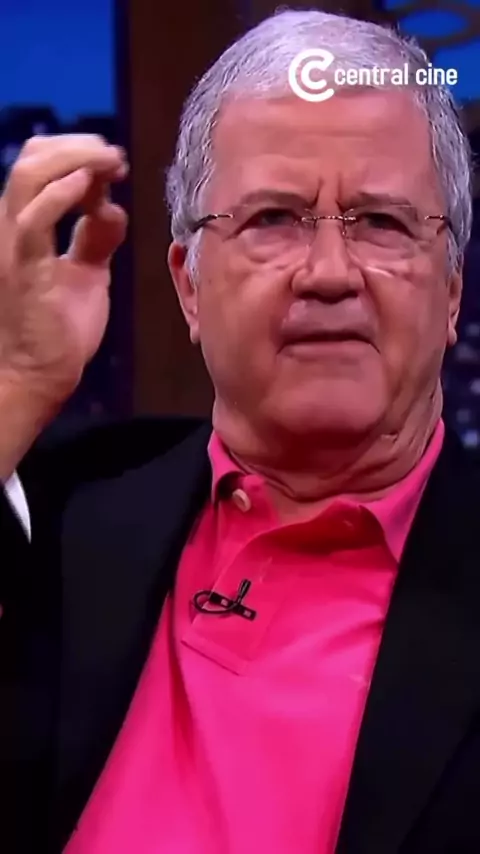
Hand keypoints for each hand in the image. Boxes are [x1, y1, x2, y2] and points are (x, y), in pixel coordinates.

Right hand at [0, 134, 127, 402]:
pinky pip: (34, 221)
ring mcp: (13, 245)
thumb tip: (113, 208)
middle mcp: (11, 227)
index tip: (115, 164)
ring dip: (74, 161)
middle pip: (33, 159)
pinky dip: (60, 196)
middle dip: (79, 148)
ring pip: (29, 176)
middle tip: (115, 158)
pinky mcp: (24, 269)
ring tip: (109, 165)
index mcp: (24, 226)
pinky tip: (89, 188)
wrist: (38, 375)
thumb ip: (96, 238)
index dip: (77, 154)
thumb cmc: (58, 329)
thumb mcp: (87, 273)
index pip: (39, 166)